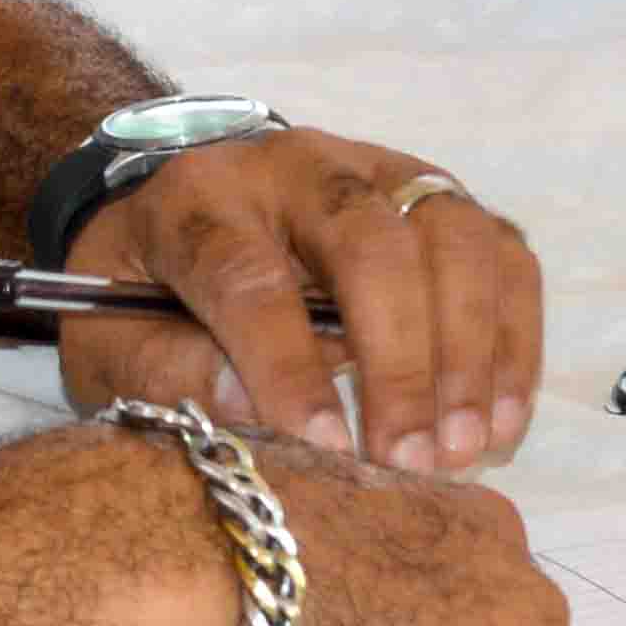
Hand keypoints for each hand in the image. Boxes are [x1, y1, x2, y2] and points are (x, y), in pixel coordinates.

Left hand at [57, 125, 547, 472]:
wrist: (182, 214)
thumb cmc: (145, 294)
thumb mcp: (113, 341)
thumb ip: (166, 374)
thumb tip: (255, 412)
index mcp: (199, 198)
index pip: (248, 275)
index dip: (287, 365)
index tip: (322, 451)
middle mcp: (298, 165)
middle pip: (368, 241)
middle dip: (398, 359)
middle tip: (410, 460)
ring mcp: (380, 171)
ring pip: (452, 234)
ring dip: (469, 349)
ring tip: (464, 448)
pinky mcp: (439, 198)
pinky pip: (501, 254)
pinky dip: (513, 338)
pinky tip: (502, 419)